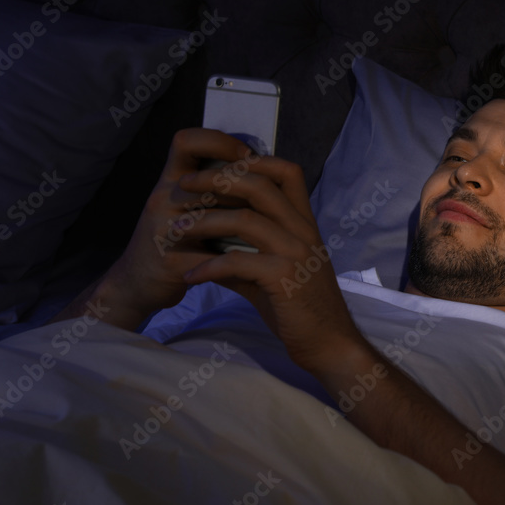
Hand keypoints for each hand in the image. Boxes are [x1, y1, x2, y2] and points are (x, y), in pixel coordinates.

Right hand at [97, 128, 265, 319]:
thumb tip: (257, 163)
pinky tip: (257, 263)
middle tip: (270, 199)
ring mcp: (162, 230)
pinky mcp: (169, 262)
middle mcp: (162, 198)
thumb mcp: (183, 203)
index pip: (187, 141)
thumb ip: (211, 184)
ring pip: (213, 219)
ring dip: (246, 225)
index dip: (220, 142)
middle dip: (246, 188)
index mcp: (169, 179)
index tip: (246, 157)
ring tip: (267, 231)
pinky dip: (238, 261)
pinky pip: (213, 258)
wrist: (134, 283)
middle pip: (209, 180)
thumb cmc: (172, 238)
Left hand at [168, 129, 366, 372]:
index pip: (286, 171)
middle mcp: (303, 231)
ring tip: (175, 230)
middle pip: (259, 184)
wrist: (329, 344)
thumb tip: (207, 249)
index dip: (251, 160)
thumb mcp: (273, 273)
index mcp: (304, 223)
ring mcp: (296, 253)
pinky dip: (208, 266)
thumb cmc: (301, 309)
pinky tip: (190, 276)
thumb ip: (245, 254)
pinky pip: (237, 262)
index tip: (215, 168)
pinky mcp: (284, 278)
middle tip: (184, 186)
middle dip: (216, 179)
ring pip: (244, 219)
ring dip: (203, 222)